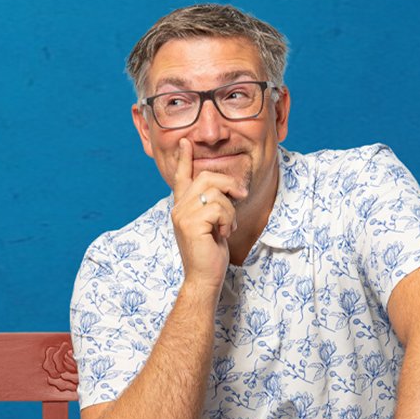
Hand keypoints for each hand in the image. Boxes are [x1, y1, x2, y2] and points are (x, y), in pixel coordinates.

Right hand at [170, 139, 245, 286]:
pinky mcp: (191, 224)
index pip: (181, 177)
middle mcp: (178, 208)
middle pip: (206, 177)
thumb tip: (225, 188)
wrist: (204, 276)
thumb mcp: (211, 223)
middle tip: (241, 196)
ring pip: (217, 194)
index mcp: (182, 206)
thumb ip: (211, 205)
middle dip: (229, 184)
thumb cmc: (209, 252)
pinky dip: (229, 220)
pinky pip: (219, 208)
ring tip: (228, 227)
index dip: (184, 159)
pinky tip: (224, 233)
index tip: (185, 142)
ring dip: (231, 210)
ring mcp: (182, 215)